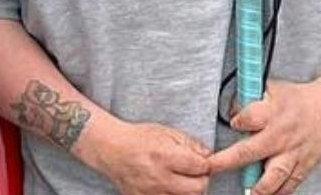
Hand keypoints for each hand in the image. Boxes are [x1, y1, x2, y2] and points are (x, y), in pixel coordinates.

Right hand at [75, 118, 211, 194]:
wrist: (112, 150)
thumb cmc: (138, 138)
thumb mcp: (166, 132)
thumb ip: (190, 144)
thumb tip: (208, 156)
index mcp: (164, 156)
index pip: (201, 167)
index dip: (207, 164)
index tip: (203, 162)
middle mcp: (158, 177)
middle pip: (197, 189)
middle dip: (201, 180)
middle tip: (195, 173)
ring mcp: (151, 192)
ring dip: (188, 190)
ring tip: (181, 179)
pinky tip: (170, 186)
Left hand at [207, 79, 320, 193]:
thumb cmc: (296, 99)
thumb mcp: (272, 88)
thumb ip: (249, 96)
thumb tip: (228, 106)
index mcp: (273, 112)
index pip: (249, 118)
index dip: (237, 121)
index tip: (233, 123)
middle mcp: (280, 135)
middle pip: (251, 151)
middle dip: (227, 161)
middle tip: (210, 167)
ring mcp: (292, 154)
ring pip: (273, 176)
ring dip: (257, 188)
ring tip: (247, 194)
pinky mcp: (302, 167)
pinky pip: (289, 185)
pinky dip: (278, 193)